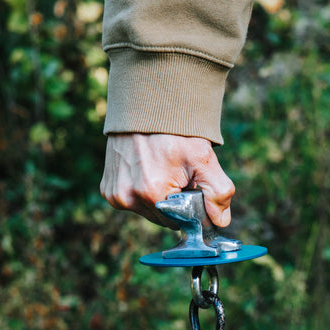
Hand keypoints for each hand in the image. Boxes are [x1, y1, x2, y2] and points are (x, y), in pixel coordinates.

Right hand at [100, 133, 234, 228]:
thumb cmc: (176, 132)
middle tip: (178, 176)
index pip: (180, 222)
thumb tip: (220, 222)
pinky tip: (147, 172)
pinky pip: (133, 204)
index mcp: (152, 193)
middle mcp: (129, 198)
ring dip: (160, 199)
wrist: (145, 108)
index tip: (191, 186)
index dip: (191, 207)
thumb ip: (218, 192)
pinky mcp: (108, 191)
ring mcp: (116, 195)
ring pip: (149, 213)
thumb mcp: (203, 158)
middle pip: (164, 219)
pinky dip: (143, 193)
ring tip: (162, 171)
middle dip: (175, 203)